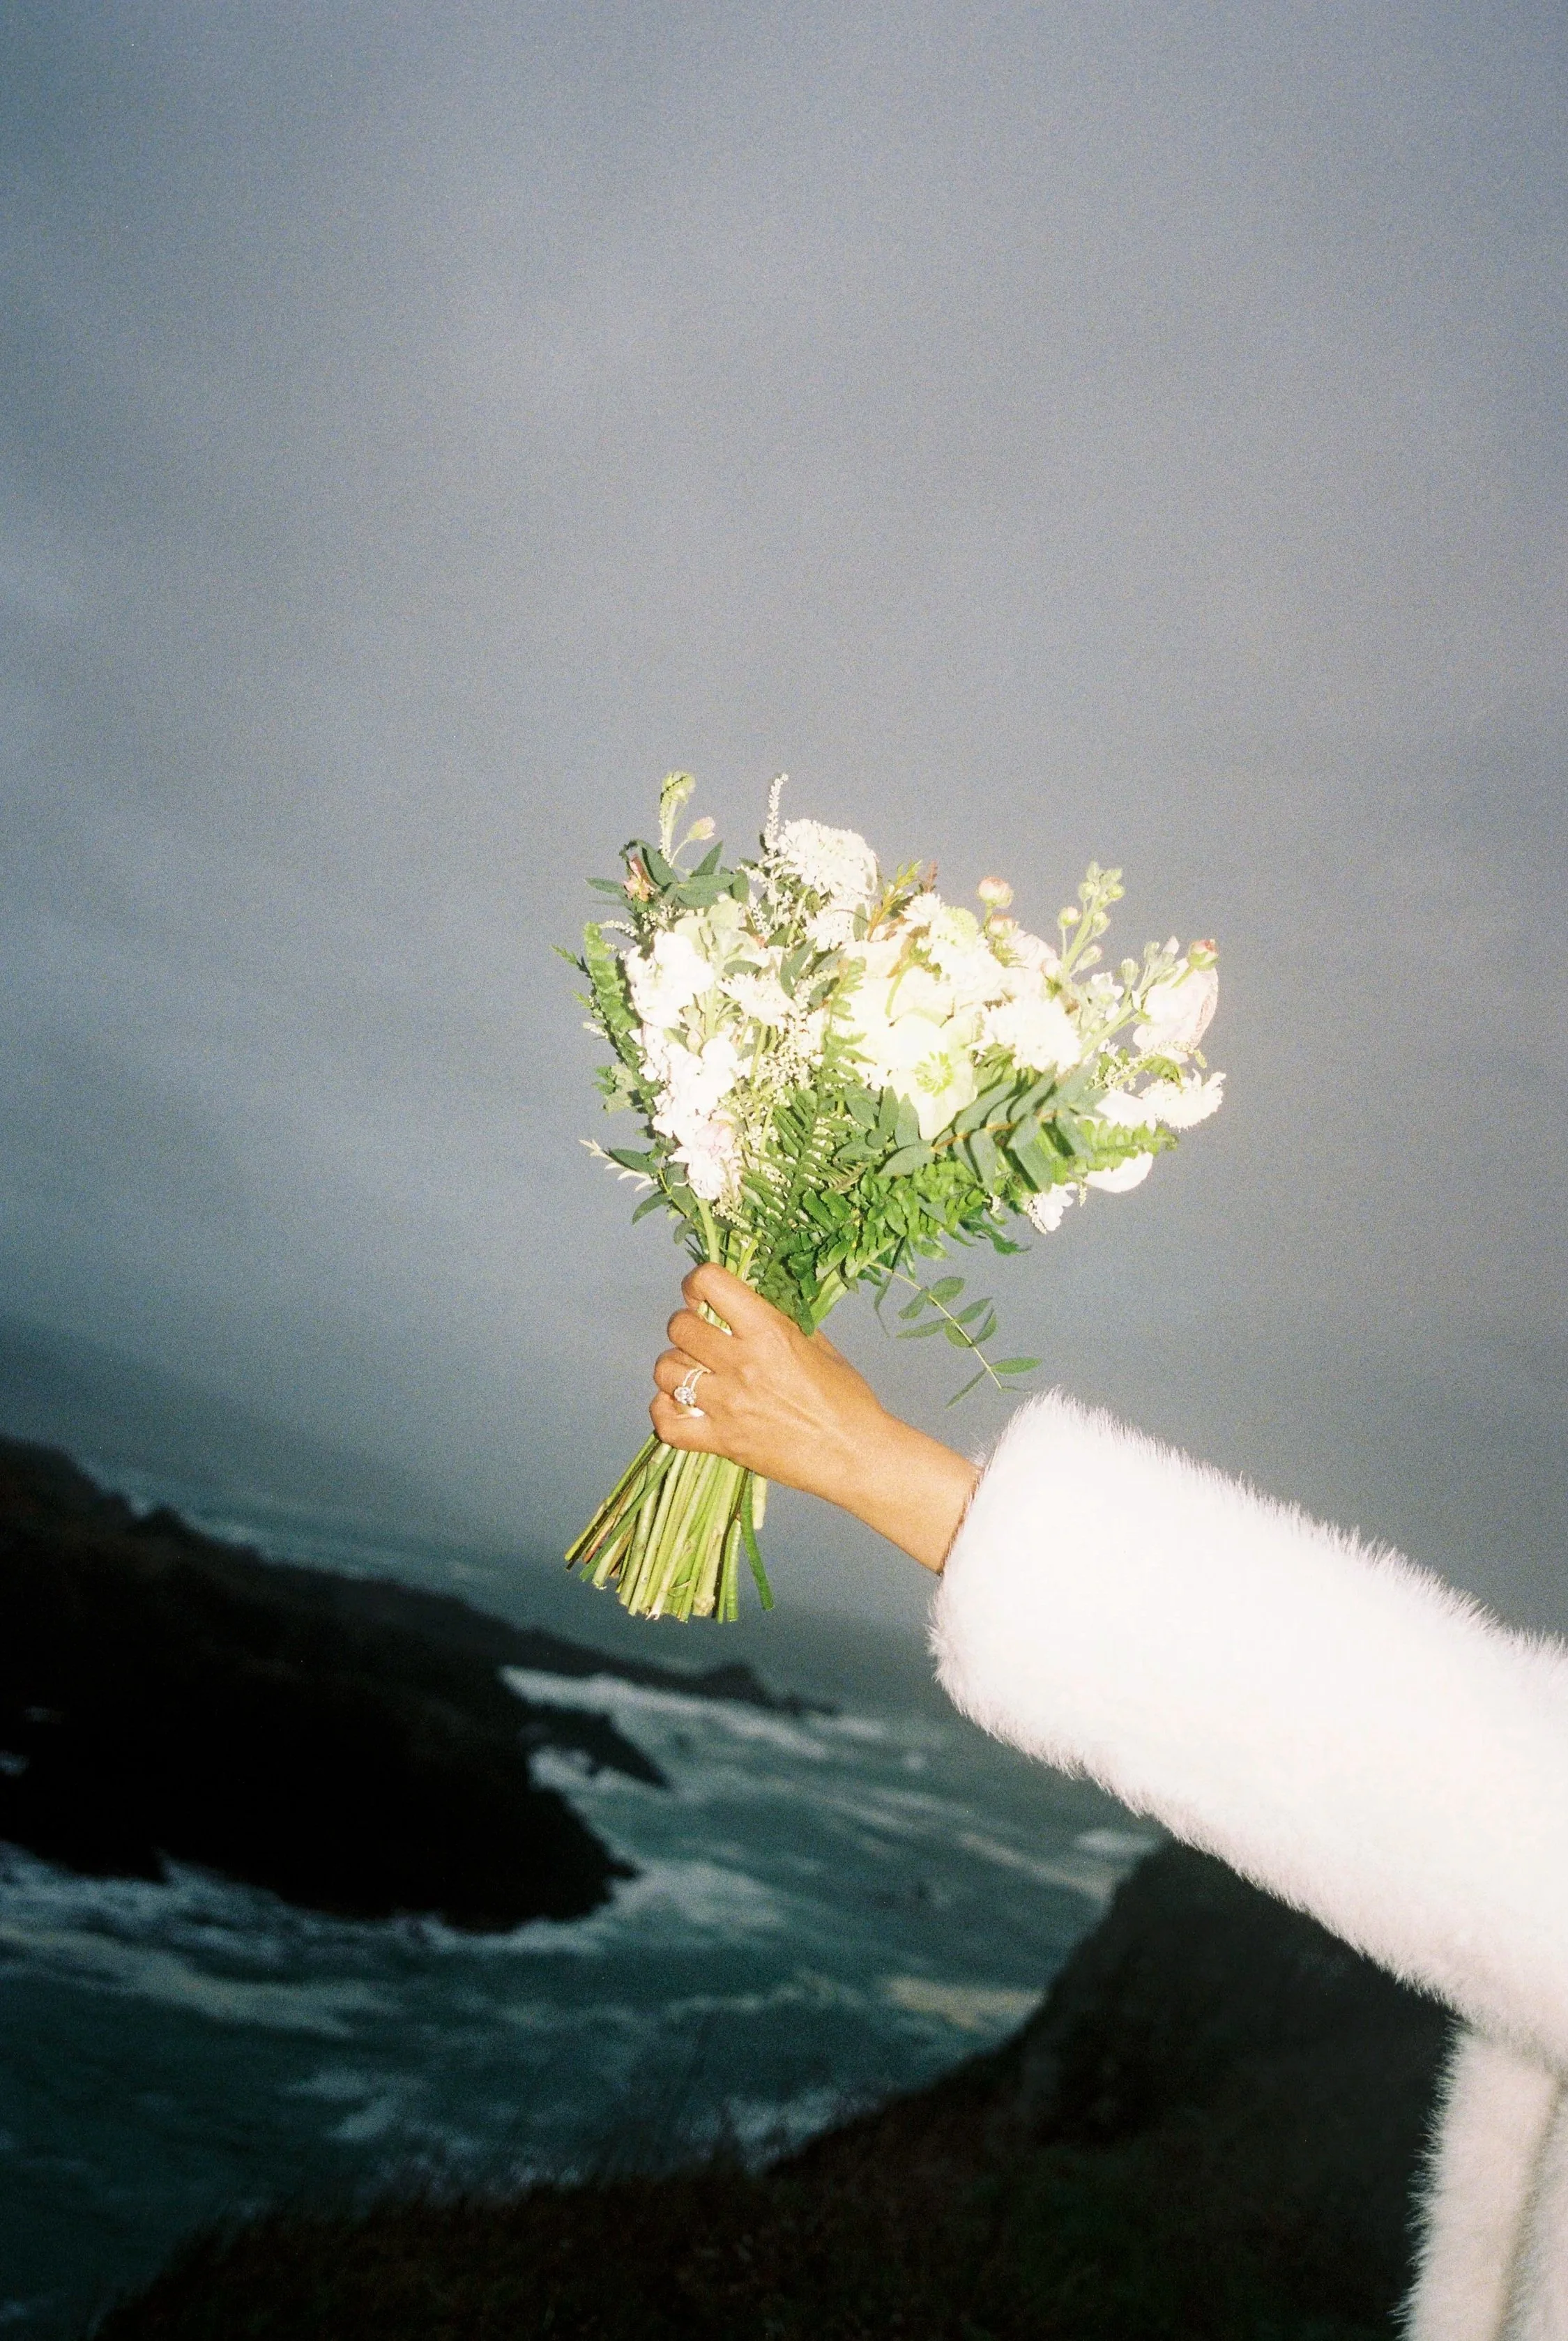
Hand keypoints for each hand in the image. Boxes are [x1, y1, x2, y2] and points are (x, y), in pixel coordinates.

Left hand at [651, 1264, 979, 1572]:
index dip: (697, 1285)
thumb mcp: (820, 1346)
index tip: (703, 1297)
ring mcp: (728, 1404)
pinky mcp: (722, 1441)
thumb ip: (781, 1322)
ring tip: (696, 1375)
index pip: (709, 1283)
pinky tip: (683, 1408)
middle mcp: (742, 1362)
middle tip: (702, 1339)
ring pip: (666, 1371)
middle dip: (686, 1327)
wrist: (856, 1454)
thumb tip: (749, 1305)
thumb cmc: (848, 1400)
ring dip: (676, 1369)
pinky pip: (667, 1423)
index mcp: (769, 1331)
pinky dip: (665, 1412)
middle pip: (679, 1326)